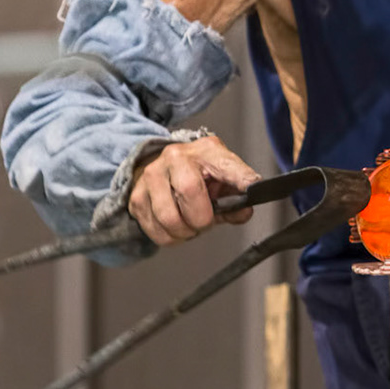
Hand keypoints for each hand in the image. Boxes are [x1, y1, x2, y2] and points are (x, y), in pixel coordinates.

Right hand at [129, 136, 261, 245]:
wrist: (165, 166)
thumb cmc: (199, 173)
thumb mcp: (224, 176)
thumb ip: (238, 195)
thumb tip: (245, 210)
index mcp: (205, 151)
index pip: (226, 164)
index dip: (240, 178)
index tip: (252, 189)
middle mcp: (175, 158)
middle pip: (190, 193)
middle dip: (202, 219)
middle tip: (204, 221)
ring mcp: (152, 176)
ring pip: (169, 218)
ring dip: (184, 232)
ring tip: (189, 224)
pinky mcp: (137, 197)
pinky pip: (155, 230)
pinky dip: (169, 237)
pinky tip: (175, 226)